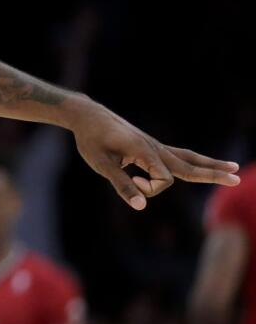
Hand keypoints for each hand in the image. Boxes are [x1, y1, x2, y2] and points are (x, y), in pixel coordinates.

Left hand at [70, 102, 239, 209]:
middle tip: (236, 178)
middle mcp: (154, 147)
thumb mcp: (101, 164)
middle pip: (189, 164)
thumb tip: (141, 208)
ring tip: (232, 168)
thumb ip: (122, 185)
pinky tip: (205, 164)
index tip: (133, 182)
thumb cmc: (91, 139)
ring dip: (208, 165)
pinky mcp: (150, 146)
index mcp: (144, 149)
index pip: (164, 179)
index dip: (149, 188)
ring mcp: (154, 146)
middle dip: (212, 173)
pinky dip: (193, 161)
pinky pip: (178, 155)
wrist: (87, 115)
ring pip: (187, 157)